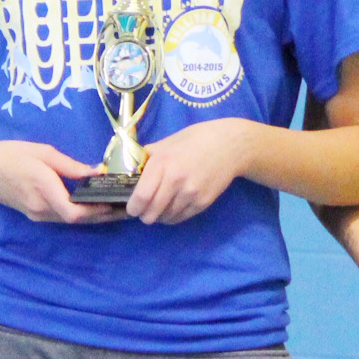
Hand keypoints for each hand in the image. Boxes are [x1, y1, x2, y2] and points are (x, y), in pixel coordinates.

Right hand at [0, 141, 121, 224]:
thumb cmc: (9, 155)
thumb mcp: (42, 152)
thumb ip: (70, 165)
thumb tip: (96, 172)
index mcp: (43, 188)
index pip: (73, 212)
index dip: (96, 212)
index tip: (116, 203)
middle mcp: (42, 208)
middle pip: (78, 219)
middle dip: (104, 216)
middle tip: (128, 208)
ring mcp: (38, 214)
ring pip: (72, 220)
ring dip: (95, 216)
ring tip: (117, 207)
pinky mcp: (36, 214)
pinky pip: (64, 217)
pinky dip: (82, 213)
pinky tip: (95, 205)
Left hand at [127, 118, 254, 225]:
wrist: (229, 146)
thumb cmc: (195, 140)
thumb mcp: (167, 143)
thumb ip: (148, 157)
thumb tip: (129, 170)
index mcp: (162, 163)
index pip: (141, 197)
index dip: (133, 207)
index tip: (132, 208)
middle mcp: (175, 180)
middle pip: (151, 212)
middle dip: (144, 215)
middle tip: (144, 211)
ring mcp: (190, 194)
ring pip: (166, 218)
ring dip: (159, 216)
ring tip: (159, 208)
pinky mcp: (202, 203)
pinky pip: (180, 218)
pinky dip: (173, 217)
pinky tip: (173, 208)